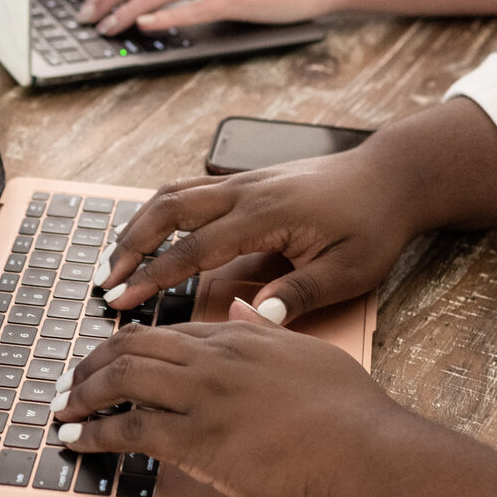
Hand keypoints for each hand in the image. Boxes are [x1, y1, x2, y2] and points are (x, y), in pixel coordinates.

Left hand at [51, 300, 401, 496]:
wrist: (365, 451)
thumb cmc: (350, 411)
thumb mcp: (308, 351)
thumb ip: (267, 329)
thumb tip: (238, 308)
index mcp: (239, 337)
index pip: (167, 333)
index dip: (130, 345)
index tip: (108, 361)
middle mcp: (214, 360)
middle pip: (132, 348)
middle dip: (91, 365)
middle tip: (70, 383)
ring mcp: (203, 398)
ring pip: (121, 381)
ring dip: (82, 396)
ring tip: (62, 411)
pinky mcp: (197, 441)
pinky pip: (128, 429)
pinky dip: (94, 432)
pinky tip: (76, 441)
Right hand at [97, 137, 420, 321]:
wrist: (391, 176)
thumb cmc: (374, 225)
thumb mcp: (348, 270)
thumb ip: (299, 294)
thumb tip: (253, 319)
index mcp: (267, 215)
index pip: (195, 248)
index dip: (155, 275)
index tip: (124, 298)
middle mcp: (247, 191)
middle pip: (169, 210)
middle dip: (131, 244)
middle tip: (105, 279)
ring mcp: (244, 180)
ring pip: (174, 193)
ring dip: (140, 224)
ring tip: (116, 257)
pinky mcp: (248, 179)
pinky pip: (192, 189)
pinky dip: (162, 210)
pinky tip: (151, 230)